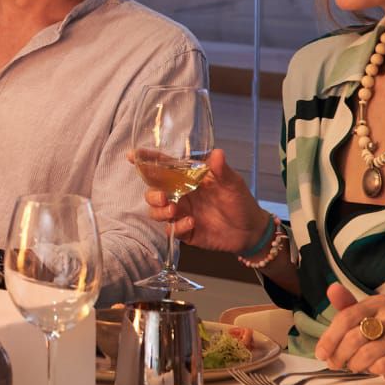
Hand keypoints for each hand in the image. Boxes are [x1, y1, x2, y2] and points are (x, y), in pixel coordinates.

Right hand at [139, 147, 266, 253]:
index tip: (132, 156)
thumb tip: (217, 153)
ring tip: (175, 210)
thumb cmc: (240, 201)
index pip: (163, 166)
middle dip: (151, 193)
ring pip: (155, 211)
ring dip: (160, 210)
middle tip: (163, 196)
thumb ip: (222, 170)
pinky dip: (177, 227)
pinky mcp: (185, 231)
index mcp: (187, 178)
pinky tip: (191, 223)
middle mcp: (180, 194)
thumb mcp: (233, 183)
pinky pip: (171, 230)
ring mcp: (180, 213)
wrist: (251, 231)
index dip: (146, 160)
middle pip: (153, 190)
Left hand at [315, 283, 384, 384]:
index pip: (347, 317)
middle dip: (339, 354)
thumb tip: (332, 288)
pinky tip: (371, 369)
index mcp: (380, 302)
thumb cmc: (383, 337)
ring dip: (353, 363)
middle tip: (333, 364)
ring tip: (352, 366)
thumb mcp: (364, 319)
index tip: (320, 353)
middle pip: (355, 336)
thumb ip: (346, 307)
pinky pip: (382, 365)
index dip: (330, 337)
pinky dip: (371, 369)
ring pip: (367, 353)